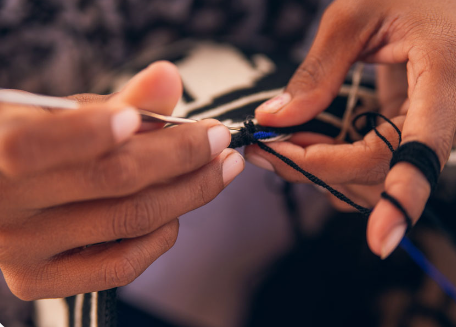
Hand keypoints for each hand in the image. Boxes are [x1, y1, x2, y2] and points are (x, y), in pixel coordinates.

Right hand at [0, 61, 244, 299]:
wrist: (6, 194)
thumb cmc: (40, 143)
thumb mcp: (67, 114)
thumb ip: (120, 100)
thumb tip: (168, 77)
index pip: (39, 142)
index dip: (100, 129)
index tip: (165, 117)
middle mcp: (2, 205)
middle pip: (112, 179)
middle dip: (183, 155)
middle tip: (219, 139)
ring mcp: (21, 250)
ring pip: (128, 221)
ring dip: (189, 192)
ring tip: (217, 169)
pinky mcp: (43, 280)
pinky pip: (121, 266)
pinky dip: (162, 237)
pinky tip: (176, 214)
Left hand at [249, 0, 455, 257]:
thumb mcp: (351, 16)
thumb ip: (316, 73)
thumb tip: (275, 120)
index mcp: (447, 71)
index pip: (424, 148)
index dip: (402, 196)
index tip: (379, 241)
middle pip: (385, 165)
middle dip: (321, 167)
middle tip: (269, 151)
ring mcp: (445, 121)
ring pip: (381, 171)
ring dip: (327, 168)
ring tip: (282, 144)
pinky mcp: (427, 126)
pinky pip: (383, 159)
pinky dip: (342, 159)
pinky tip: (310, 144)